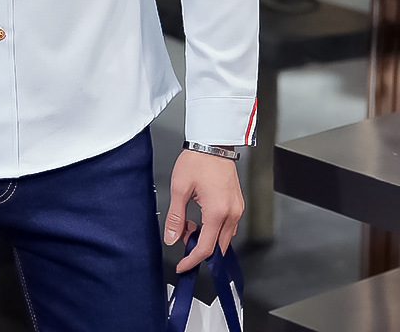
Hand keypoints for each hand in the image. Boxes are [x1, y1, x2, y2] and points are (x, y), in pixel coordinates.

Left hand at [163, 149, 243, 272]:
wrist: (212, 143)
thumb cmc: (198, 161)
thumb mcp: (180, 188)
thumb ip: (175, 216)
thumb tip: (171, 237)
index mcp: (218, 212)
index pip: (206, 248)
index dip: (192, 260)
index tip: (182, 265)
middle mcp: (231, 213)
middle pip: (217, 245)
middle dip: (198, 247)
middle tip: (182, 235)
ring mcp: (237, 208)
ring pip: (223, 236)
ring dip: (206, 236)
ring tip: (188, 222)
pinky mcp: (237, 203)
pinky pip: (227, 225)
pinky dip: (213, 227)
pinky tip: (200, 217)